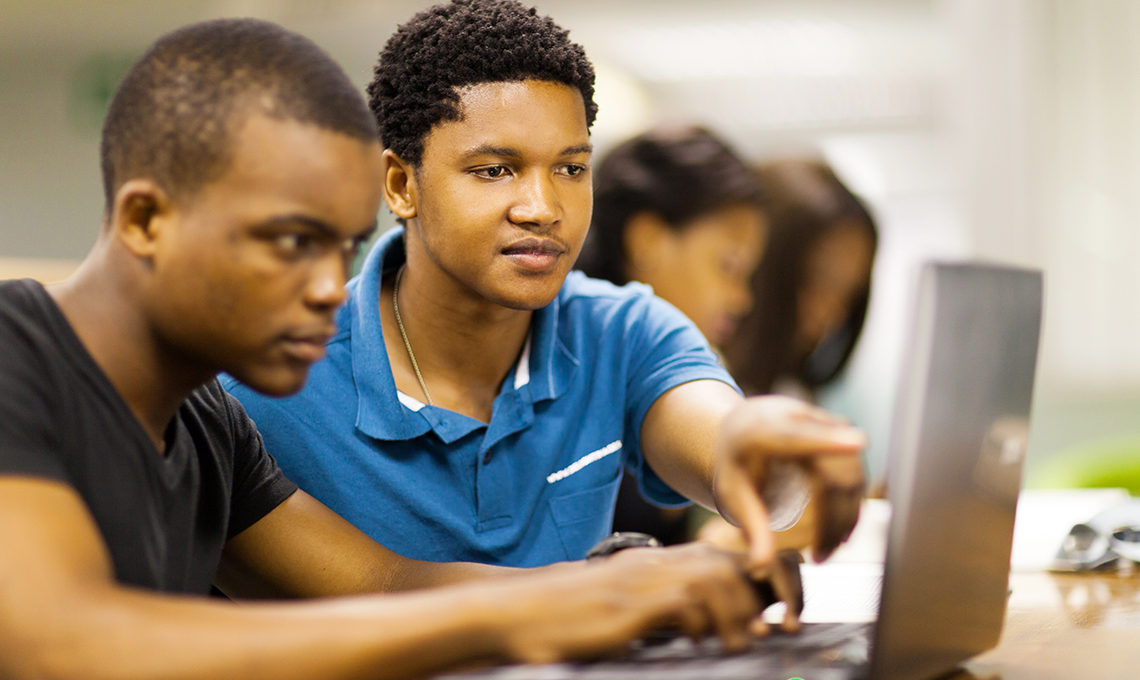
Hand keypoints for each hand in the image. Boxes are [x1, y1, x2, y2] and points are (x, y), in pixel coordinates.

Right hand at [482, 543, 761, 664]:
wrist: (514, 613)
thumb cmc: (562, 620)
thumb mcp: (616, 608)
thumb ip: (650, 609)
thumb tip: (688, 626)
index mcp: (646, 564)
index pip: (711, 557)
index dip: (743, 581)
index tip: (757, 613)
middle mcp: (646, 564)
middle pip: (721, 563)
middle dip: (750, 597)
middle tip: (761, 631)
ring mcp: (637, 581)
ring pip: (712, 579)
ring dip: (735, 613)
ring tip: (738, 643)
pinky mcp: (627, 605)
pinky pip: (684, 602)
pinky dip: (703, 623)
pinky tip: (699, 643)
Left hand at [712, 395, 865, 573]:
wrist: (746, 428)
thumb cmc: (737, 465)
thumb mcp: (734, 496)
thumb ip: (752, 529)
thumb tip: (761, 569)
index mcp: (762, 430)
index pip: (796, 436)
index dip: (827, 440)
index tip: (858, 442)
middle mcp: (798, 417)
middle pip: (833, 469)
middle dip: (834, 517)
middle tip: (821, 557)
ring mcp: (822, 421)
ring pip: (851, 471)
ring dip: (846, 515)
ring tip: (827, 550)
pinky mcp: (840, 431)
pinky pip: (855, 470)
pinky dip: (851, 503)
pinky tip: (838, 531)